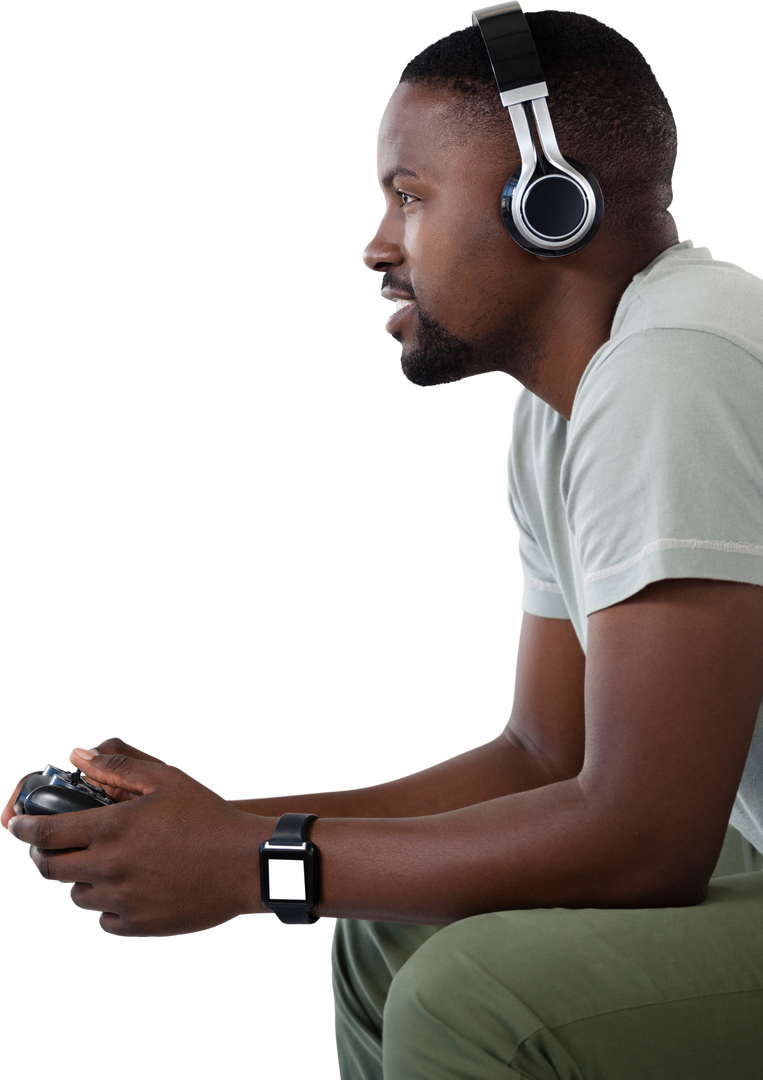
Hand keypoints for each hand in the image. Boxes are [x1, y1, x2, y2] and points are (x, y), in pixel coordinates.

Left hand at [8, 746, 269, 938]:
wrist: (245, 865)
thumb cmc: (209, 817)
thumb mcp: (166, 779)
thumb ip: (118, 766)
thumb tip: (76, 754)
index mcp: (112, 829)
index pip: (45, 832)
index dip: (23, 827)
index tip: (17, 824)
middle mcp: (109, 868)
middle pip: (49, 870)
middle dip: (41, 855)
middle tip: (49, 846)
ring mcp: (121, 901)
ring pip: (75, 897)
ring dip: (78, 880)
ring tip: (98, 865)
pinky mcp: (138, 926)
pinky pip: (103, 920)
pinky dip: (105, 906)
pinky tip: (123, 889)